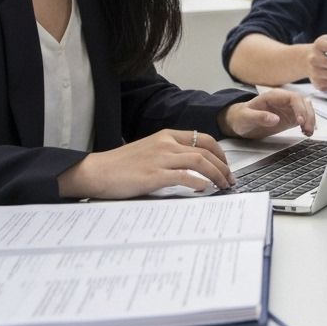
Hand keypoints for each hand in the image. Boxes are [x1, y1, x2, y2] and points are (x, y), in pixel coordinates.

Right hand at [58, 129, 235, 198]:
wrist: (96, 171)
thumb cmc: (120, 165)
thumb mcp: (149, 150)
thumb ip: (169, 154)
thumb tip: (192, 167)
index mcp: (166, 136)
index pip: (203, 139)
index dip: (219, 152)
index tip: (226, 165)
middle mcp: (166, 144)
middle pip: (206, 150)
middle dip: (223, 166)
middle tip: (230, 179)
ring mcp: (160, 158)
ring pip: (199, 161)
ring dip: (216, 174)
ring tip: (222, 186)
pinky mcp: (153, 175)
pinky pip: (183, 176)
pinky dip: (198, 182)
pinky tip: (204, 189)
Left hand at [219, 90, 315, 139]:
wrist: (241, 121)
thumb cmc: (241, 117)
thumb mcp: (245, 118)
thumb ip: (259, 117)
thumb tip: (275, 119)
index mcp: (273, 96)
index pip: (293, 98)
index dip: (299, 108)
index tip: (300, 121)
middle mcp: (284, 100)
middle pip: (303, 103)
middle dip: (308, 115)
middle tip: (307, 130)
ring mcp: (288, 108)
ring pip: (306, 109)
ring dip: (310, 119)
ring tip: (308, 132)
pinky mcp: (290, 117)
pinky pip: (304, 117)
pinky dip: (308, 124)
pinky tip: (307, 132)